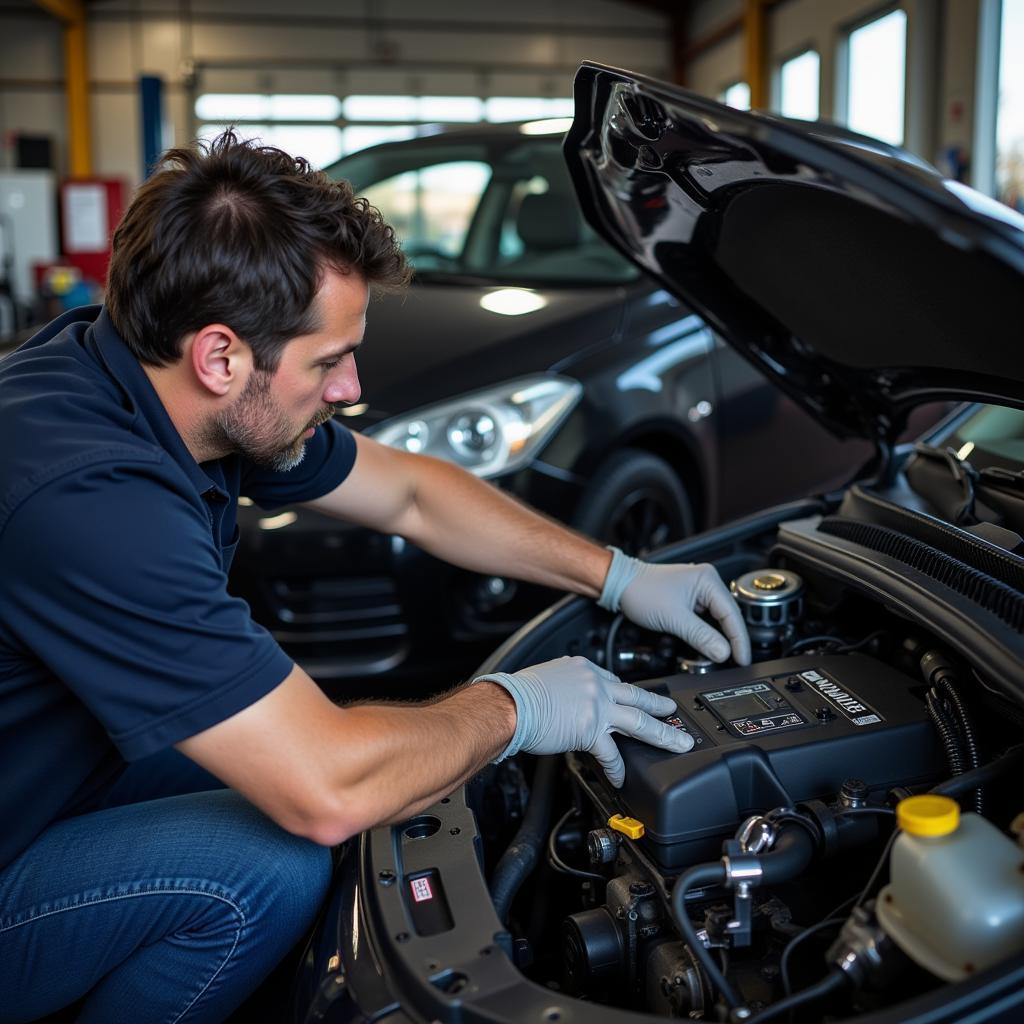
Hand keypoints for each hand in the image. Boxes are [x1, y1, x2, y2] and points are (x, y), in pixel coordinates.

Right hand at [476, 656, 693, 787]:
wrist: (509, 706)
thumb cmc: (518, 694)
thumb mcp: (548, 677)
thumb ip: (567, 686)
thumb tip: (570, 701)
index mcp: (584, 668)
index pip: (614, 681)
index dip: (626, 694)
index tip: (634, 699)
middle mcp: (595, 683)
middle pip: (637, 695)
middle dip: (659, 704)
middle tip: (673, 709)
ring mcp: (596, 705)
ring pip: (639, 720)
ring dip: (662, 733)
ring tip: (677, 742)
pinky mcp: (591, 729)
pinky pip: (611, 752)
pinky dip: (618, 767)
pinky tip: (622, 777)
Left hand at [600, 549, 750, 665]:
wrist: (620, 584)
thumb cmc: (641, 591)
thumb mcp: (674, 618)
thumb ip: (701, 637)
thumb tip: (723, 652)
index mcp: (708, 580)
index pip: (732, 614)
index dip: (739, 640)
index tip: (742, 658)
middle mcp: (707, 581)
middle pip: (728, 616)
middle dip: (732, 640)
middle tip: (736, 661)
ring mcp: (699, 590)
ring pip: (718, 619)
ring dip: (720, 637)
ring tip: (724, 656)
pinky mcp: (690, 598)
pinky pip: (707, 618)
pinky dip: (709, 633)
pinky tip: (710, 645)